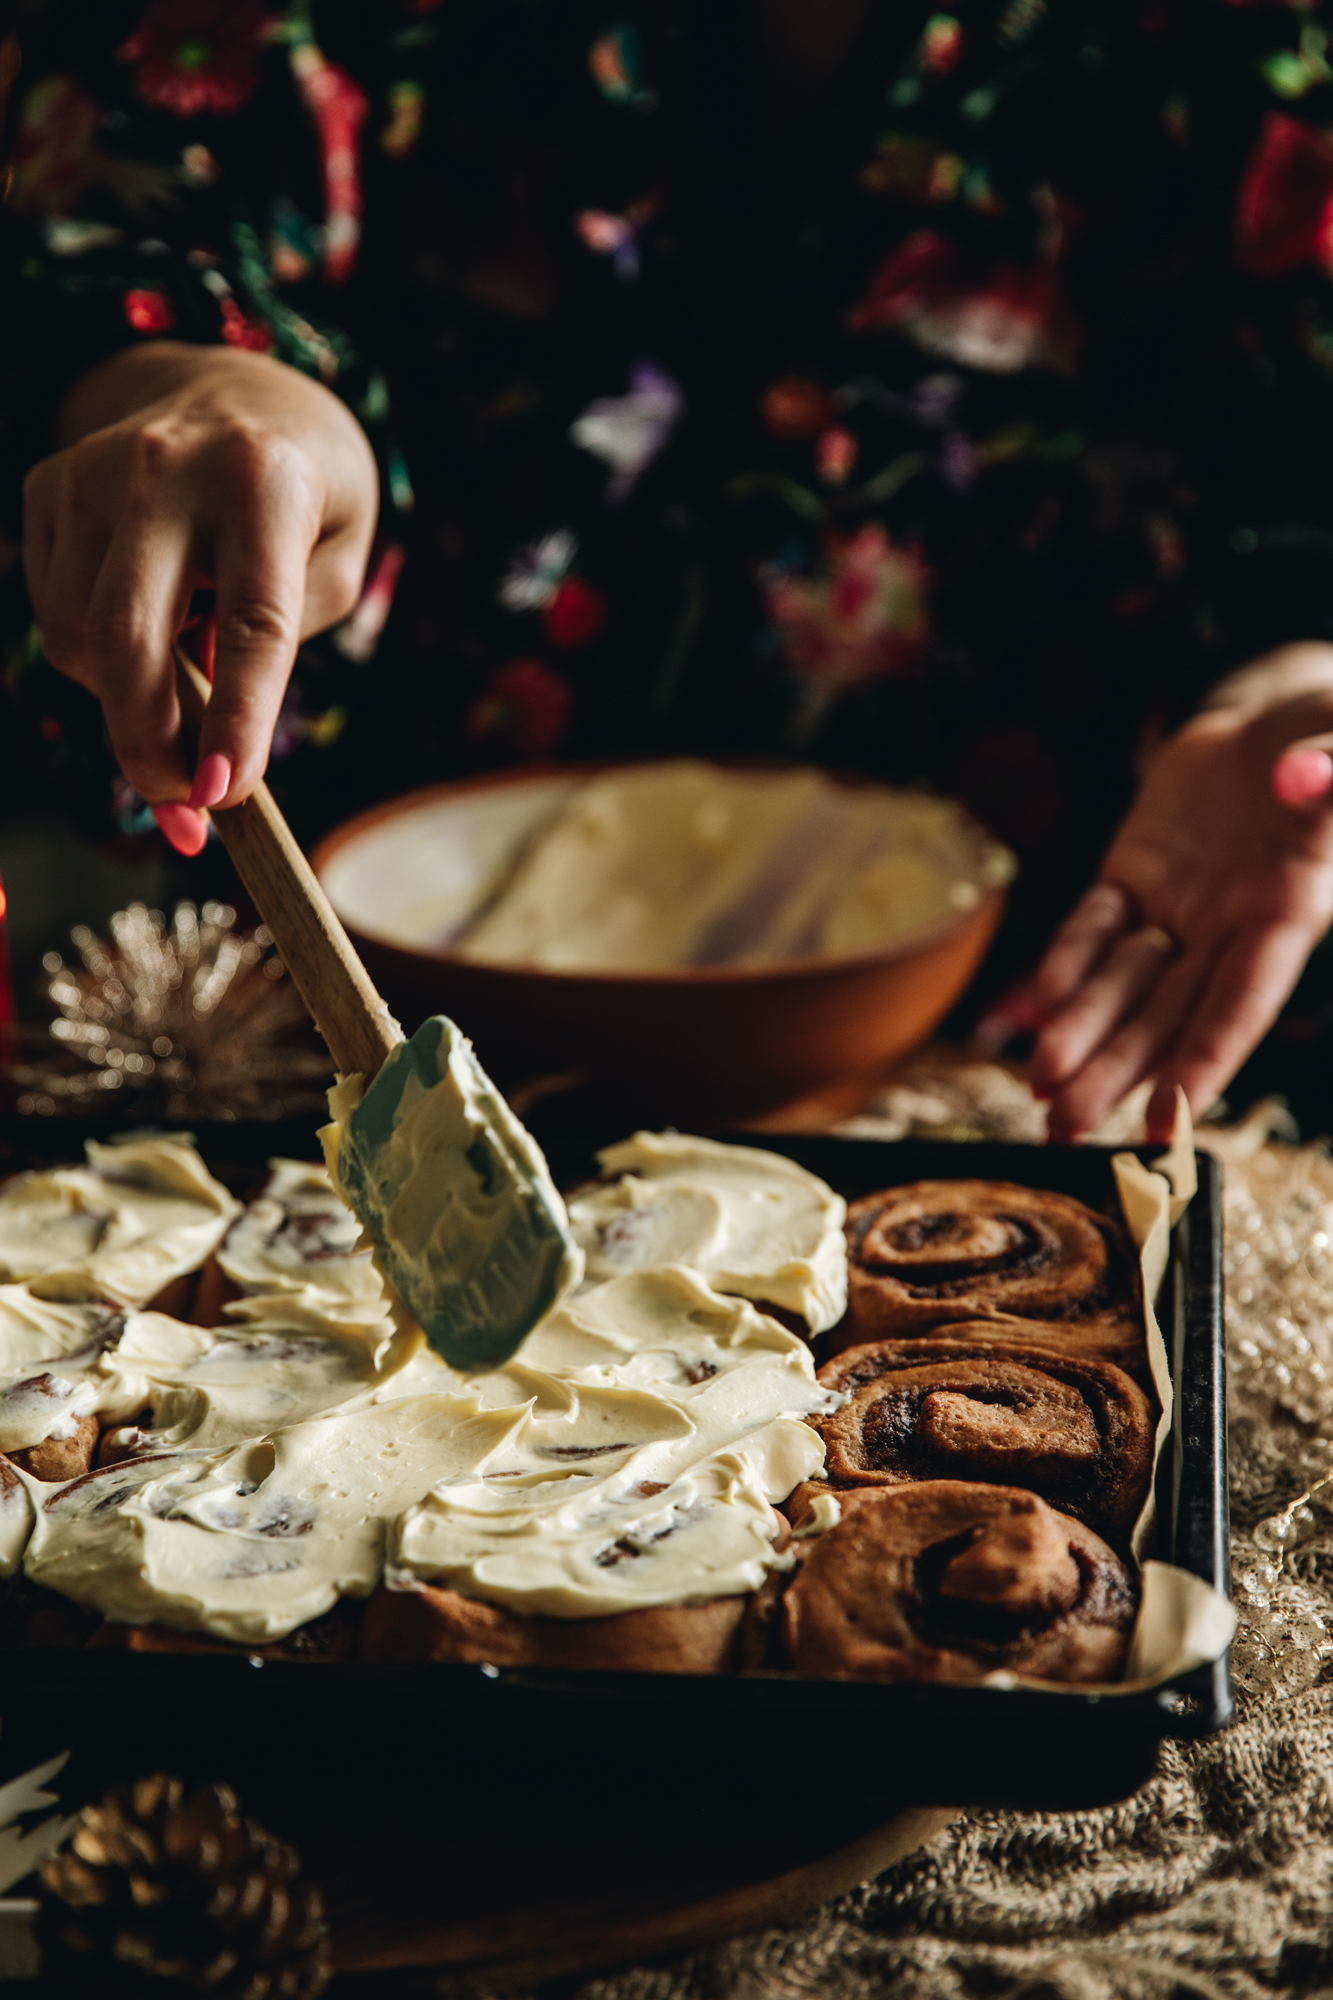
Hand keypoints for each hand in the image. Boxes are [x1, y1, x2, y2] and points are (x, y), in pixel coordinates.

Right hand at [22, 341, 377, 847]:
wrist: (238, 391)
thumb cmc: (306, 498)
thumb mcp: (337, 562)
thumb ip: (282, 643)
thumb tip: (204, 744)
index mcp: (264, 481)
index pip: (250, 623)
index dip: (237, 721)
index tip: (222, 796)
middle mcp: (166, 467)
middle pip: (130, 640)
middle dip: (149, 747)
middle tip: (185, 815)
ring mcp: (91, 472)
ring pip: (81, 642)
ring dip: (129, 707)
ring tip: (183, 697)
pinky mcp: (48, 486)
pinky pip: (56, 615)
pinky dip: (98, 660)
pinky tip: (147, 632)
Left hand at [1031, 644, 1332, 1142]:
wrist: (1278, 723)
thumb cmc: (1328, 742)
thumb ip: (1329, 773)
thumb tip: (1303, 776)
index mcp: (1288, 914)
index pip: (1240, 1005)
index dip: (1204, 1062)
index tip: (1166, 1121)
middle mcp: (1229, 927)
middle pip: (1166, 1015)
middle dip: (1116, 1073)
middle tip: (1064, 1129)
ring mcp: (1178, 905)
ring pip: (1122, 982)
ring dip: (1080, 1033)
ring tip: (1039, 1086)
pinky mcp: (1136, 872)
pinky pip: (1095, 924)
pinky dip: (1067, 960)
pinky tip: (1037, 1005)